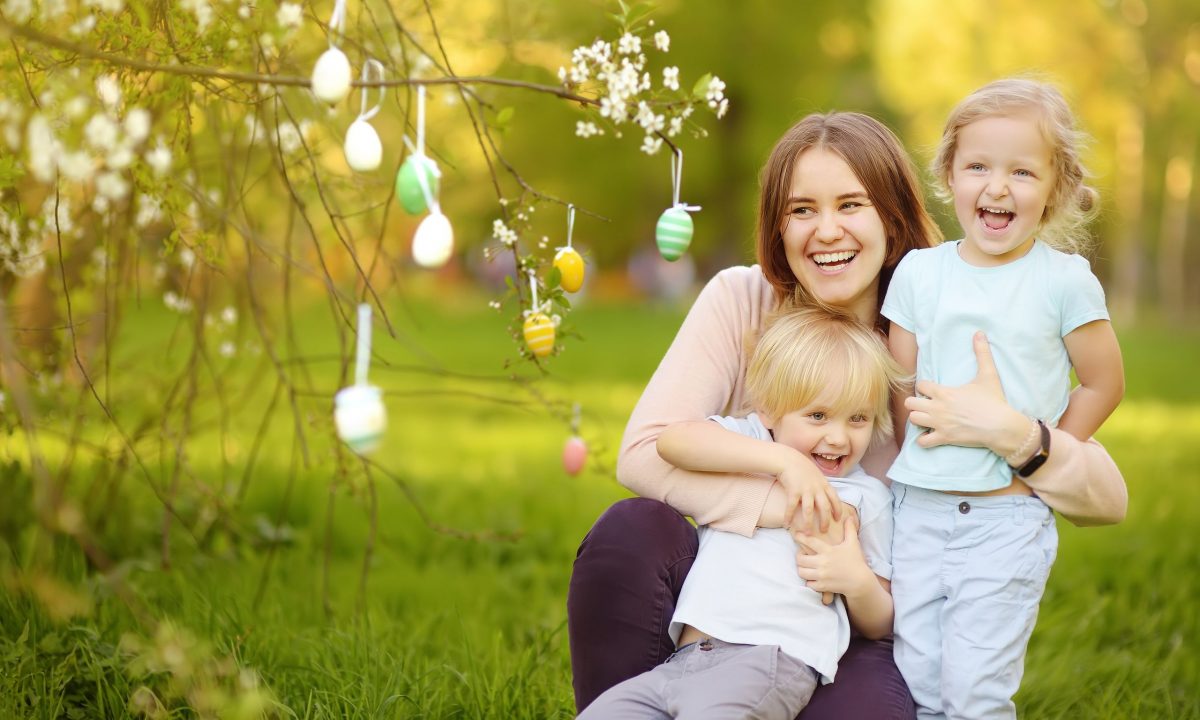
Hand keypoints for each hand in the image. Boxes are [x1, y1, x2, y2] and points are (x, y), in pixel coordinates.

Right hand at [778, 457, 841, 533]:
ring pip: (809, 510)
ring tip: (807, 533)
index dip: (837, 510)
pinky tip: (786, 524)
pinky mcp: (793, 491)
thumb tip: (826, 494)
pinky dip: (789, 516)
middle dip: (825, 521)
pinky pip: (792, 507)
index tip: (838, 519)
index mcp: (824, 484)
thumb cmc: (801, 466)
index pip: (835, 499)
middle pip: (825, 508)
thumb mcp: (816, 474)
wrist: (788, 459)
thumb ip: (822, 484)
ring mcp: (805, 490)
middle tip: (823, 531)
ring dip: (808, 523)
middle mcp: (817, 488)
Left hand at [794, 514, 873, 600]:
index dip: (800, 537)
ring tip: (806, 567)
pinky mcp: (823, 586)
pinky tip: (812, 578)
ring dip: (802, 569)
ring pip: (801, 572)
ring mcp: (822, 575)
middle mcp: (823, 562)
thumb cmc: (856, 561)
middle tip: (802, 555)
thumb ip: (849, 530)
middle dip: (799, 556)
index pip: (810, 541)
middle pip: (800, 559)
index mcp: (828, 551)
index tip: (795, 534)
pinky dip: (809, 582)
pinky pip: (808, 584)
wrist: (861, 582)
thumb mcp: (853, 544)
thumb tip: (850, 517)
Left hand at [904, 331, 1023, 452]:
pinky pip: (923, 442)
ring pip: (913, 420)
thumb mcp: (988, 374)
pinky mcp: (944, 438)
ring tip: (927, 418)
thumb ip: (982, 353)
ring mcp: (939, 424)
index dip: (923, 387)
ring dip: (918, 419)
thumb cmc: (994, 400)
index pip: (920, 385)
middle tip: (925, 404)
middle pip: (910, 403)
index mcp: (944, 392)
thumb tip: (980, 333)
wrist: (1001, 426)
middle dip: (915, 402)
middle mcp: (938, 407)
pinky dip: (924, 439)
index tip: (931, 390)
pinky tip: (931, 434)